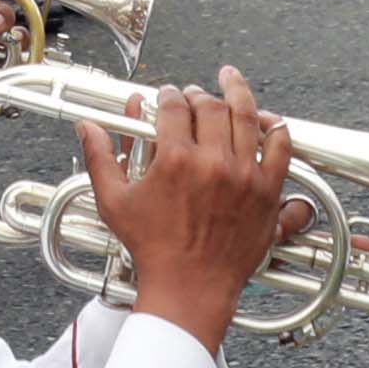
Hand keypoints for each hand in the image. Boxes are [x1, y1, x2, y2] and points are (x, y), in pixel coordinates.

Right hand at [88, 70, 297, 345]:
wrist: (189, 288)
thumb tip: (87, 127)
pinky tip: (267, 119)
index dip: (167, 94)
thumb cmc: (152, 249)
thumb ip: (101, 159)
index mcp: (175, 160)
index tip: (165, 95)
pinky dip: (276, 129)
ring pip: (247, 116)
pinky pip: (280, 148)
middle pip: (210, 106)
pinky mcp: (267, 193)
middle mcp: (213, 162)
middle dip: (198, 94)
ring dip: (238, 93)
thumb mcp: (115, 203)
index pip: (174, 106)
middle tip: (192, 94)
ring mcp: (244, 176)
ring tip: (231, 79)